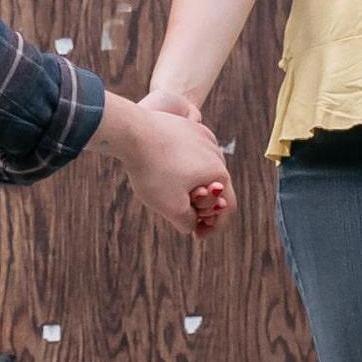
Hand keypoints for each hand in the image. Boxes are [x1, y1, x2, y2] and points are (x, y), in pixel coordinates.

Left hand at [100, 90, 236, 241]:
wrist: (133, 132)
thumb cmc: (154, 171)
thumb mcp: (172, 208)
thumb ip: (188, 222)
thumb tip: (192, 224)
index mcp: (219, 173)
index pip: (228, 206)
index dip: (214, 226)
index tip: (198, 236)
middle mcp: (216, 152)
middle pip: (216, 186)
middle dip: (202, 204)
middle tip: (184, 215)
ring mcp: (201, 136)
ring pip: (202, 168)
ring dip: (192, 184)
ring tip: (170, 193)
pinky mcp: (186, 126)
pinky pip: (190, 152)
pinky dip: (182, 167)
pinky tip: (163, 171)